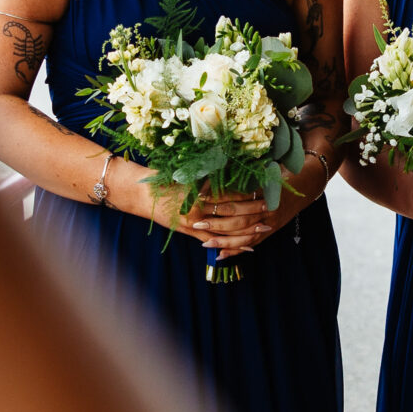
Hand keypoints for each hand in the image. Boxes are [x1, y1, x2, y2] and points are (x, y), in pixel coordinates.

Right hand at [133, 173, 274, 258]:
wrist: (140, 193)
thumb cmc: (162, 177)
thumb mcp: (185, 170)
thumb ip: (206, 173)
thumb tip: (227, 164)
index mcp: (198, 190)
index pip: (230, 194)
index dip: (248, 193)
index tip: (264, 188)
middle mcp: (199, 209)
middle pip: (233, 212)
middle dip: (253, 211)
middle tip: (272, 207)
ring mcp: (195, 223)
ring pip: (227, 229)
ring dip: (248, 229)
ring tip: (265, 227)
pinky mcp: (190, 232)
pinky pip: (215, 241)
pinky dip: (231, 245)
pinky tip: (247, 247)